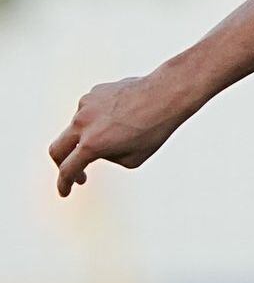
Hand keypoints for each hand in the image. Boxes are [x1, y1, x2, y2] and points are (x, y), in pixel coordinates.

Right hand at [49, 75, 194, 196]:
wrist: (166, 94)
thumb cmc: (155, 128)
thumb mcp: (132, 159)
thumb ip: (107, 158)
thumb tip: (96, 150)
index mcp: (92, 144)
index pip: (67, 170)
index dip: (64, 184)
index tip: (66, 190)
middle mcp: (83, 124)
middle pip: (57, 148)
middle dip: (62, 164)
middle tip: (75, 171)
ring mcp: (86, 105)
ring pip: (76, 127)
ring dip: (86, 137)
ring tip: (118, 134)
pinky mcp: (93, 93)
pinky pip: (88, 111)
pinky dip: (96, 119)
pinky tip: (120, 118)